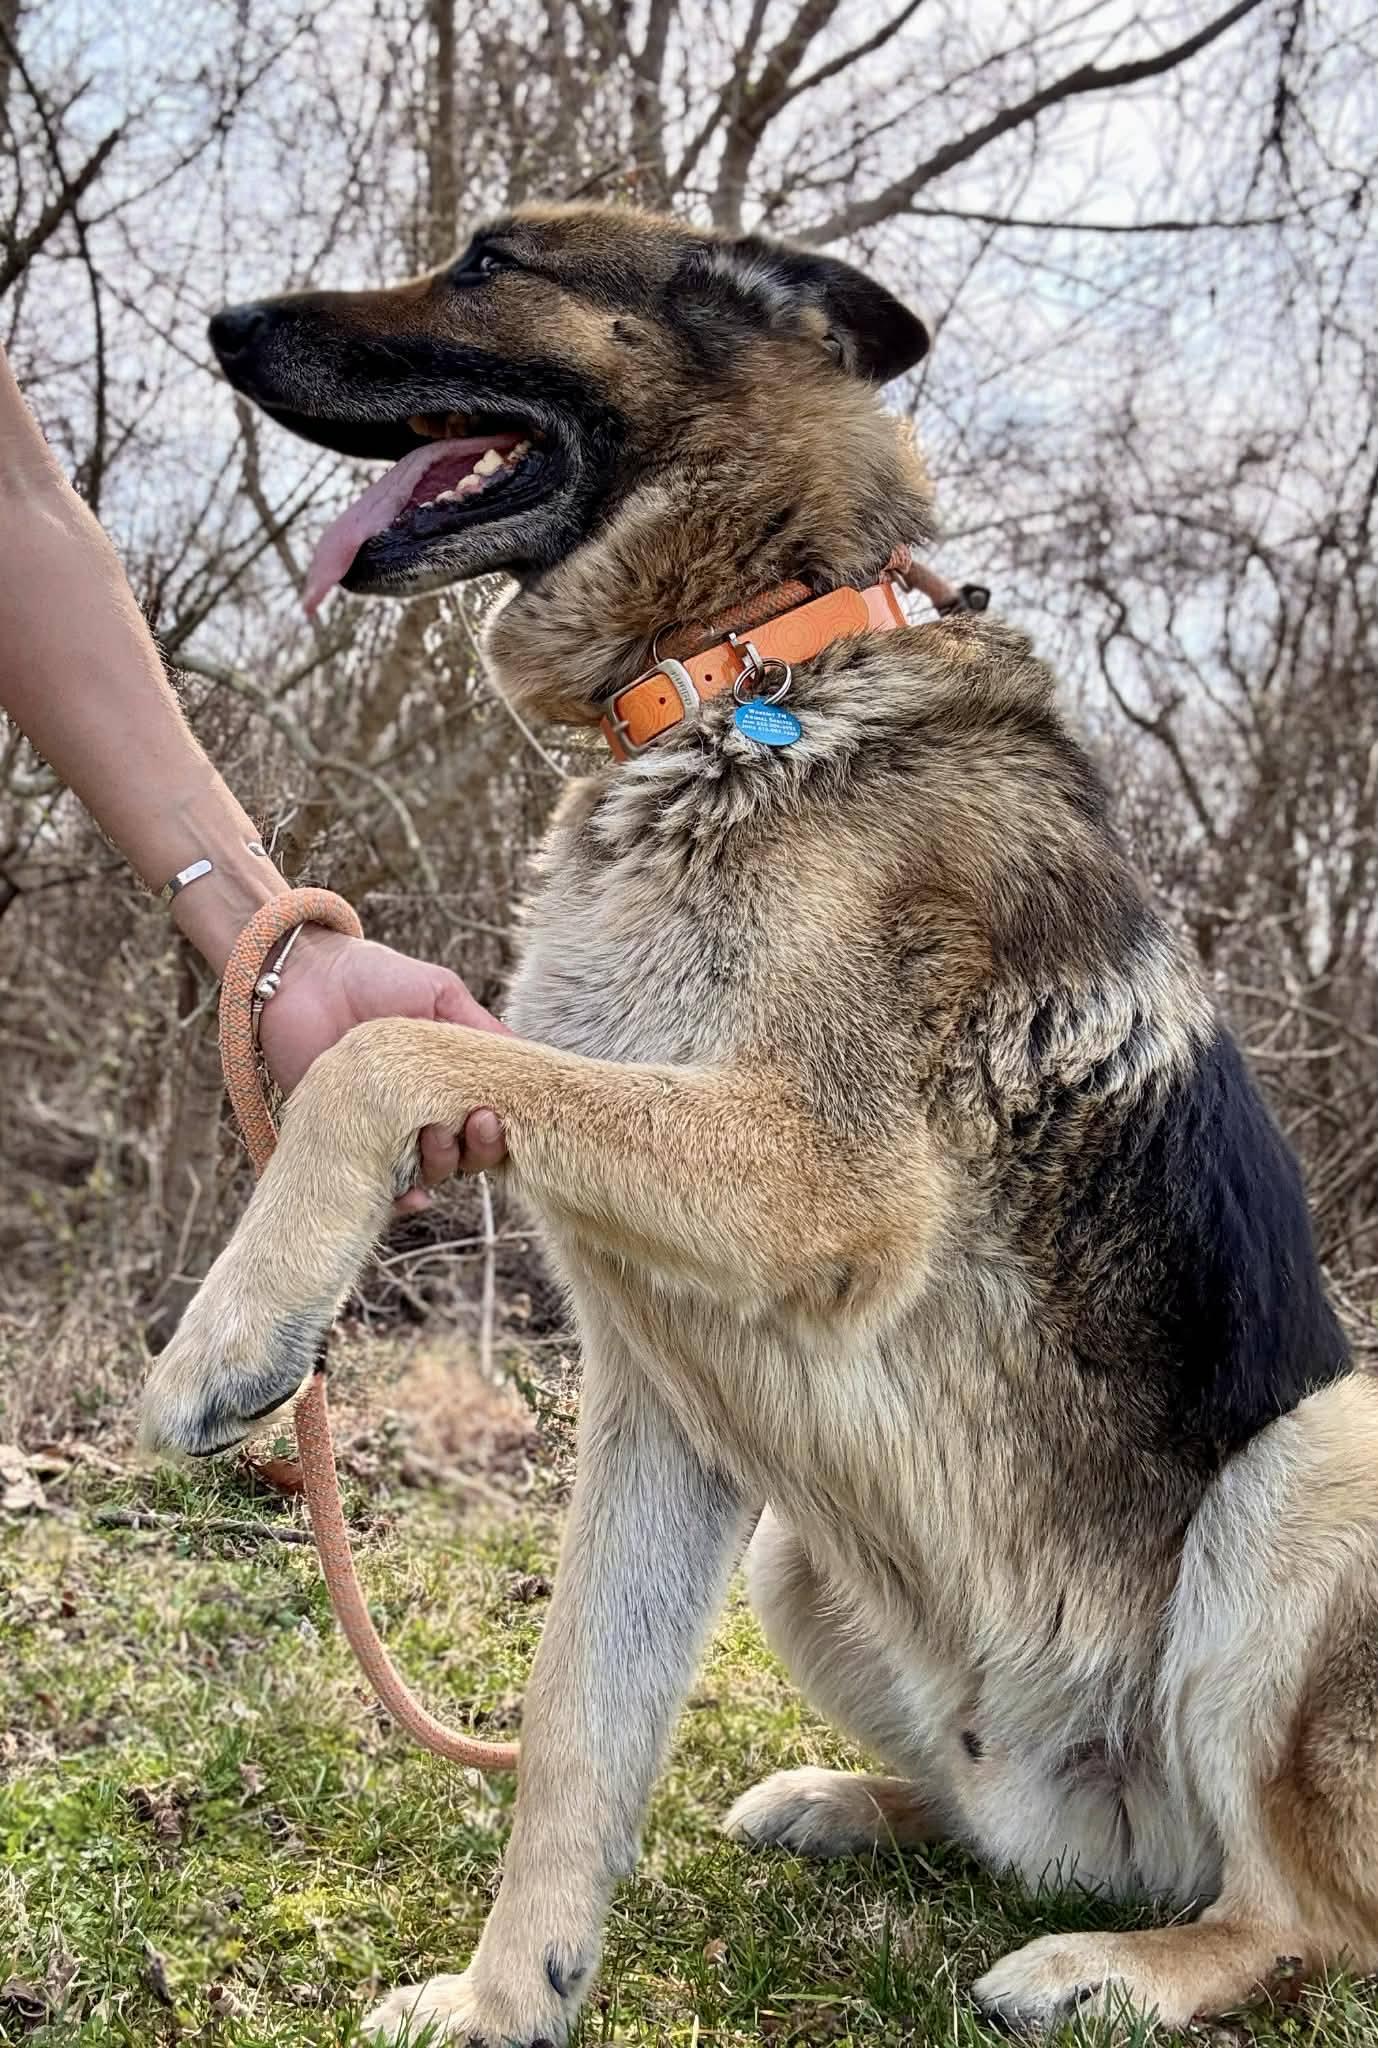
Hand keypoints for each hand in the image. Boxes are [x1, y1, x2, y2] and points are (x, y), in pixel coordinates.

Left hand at [256, 927, 506, 1209]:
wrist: (303, 979)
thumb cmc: (374, 979)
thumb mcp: (439, 993)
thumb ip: (481, 1028)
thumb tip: (532, 1060)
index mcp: (447, 1085)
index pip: (487, 1122)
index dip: (501, 1129)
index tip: (497, 1114)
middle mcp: (420, 1115)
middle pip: (465, 1155)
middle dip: (477, 1149)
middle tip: (472, 1124)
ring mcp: (383, 1133)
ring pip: (427, 1173)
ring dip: (440, 1165)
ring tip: (433, 1138)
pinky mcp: (344, 1145)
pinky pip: (378, 1188)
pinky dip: (400, 1198)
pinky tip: (412, 1194)